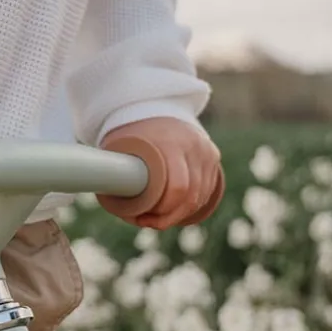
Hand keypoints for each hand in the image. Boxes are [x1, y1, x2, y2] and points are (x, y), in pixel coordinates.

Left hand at [99, 117, 222, 229]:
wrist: (154, 108)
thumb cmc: (130, 137)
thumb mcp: (118, 152)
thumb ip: (120, 179)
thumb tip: (131, 216)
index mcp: (170, 144)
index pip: (178, 189)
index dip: (163, 212)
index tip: (143, 219)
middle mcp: (194, 146)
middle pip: (191, 197)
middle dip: (169, 217)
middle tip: (147, 222)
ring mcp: (207, 150)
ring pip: (200, 197)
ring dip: (180, 214)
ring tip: (157, 217)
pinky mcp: (213, 156)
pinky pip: (207, 190)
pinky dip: (190, 205)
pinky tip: (173, 209)